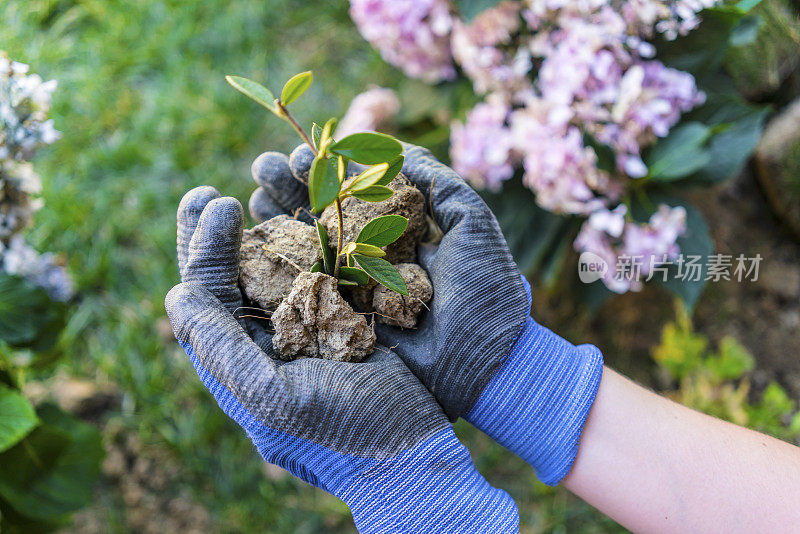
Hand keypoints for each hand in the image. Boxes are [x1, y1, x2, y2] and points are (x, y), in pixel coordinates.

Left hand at [167, 184, 518, 532]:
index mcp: (242, 360)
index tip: (218, 201)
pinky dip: (316, 232)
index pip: (208, 294)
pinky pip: (324, 266)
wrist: (414, 453)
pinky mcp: (348, 316)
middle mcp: (269, 340)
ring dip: (267, 221)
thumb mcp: (274, 401)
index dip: (203, 245)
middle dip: (219, 232)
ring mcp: (309, 325)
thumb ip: (221, 351)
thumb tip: (176, 295)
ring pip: (278, 264)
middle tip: (211, 191)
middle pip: (233, 275)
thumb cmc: (345, 435)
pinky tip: (313, 205)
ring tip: (262, 179)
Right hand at [251, 142, 602, 485]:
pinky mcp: (343, 328)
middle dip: (288, 188)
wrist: (489, 366)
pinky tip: (248, 249)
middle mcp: (370, 259)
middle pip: (320, 215)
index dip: (322, 170)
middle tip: (261, 166)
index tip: (296, 153)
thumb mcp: (472, 226)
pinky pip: (303, 298)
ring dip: (274, 222)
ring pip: (304, 251)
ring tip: (246, 198)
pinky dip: (274, 274)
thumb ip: (439, 182)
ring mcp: (354, 293)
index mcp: (399, 232)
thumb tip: (396, 145)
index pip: (351, 191)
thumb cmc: (489, 294)